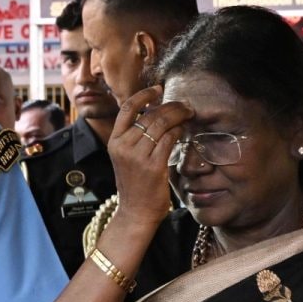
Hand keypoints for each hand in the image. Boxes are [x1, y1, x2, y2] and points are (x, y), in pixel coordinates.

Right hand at [107, 87, 192, 230]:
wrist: (135, 212)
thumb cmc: (135, 184)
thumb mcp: (126, 157)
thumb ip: (135, 137)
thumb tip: (155, 113)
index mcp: (114, 142)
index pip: (126, 108)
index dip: (143, 95)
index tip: (158, 89)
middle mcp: (123, 146)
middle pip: (150, 114)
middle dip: (171, 106)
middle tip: (185, 105)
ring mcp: (137, 156)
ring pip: (161, 124)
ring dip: (178, 115)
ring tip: (188, 114)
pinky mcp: (153, 166)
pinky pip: (170, 139)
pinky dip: (179, 131)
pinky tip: (184, 130)